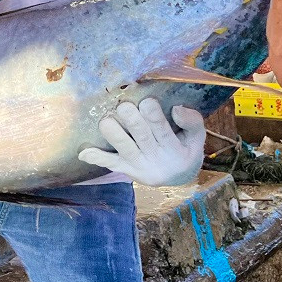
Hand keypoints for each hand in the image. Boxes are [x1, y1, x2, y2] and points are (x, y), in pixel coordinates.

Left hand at [78, 98, 205, 186]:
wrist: (179, 180)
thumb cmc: (186, 150)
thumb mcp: (197, 139)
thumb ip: (192, 122)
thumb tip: (177, 109)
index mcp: (175, 149)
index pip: (163, 130)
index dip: (153, 115)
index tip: (147, 101)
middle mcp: (156, 159)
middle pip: (141, 137)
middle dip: (131, 120)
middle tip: (123, 106)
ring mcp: (139, 166)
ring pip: (124, 148)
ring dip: (113, 134)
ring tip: (105, 121)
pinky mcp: (127, 170)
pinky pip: (110, 164)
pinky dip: (97, 158)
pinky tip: (84, 153)